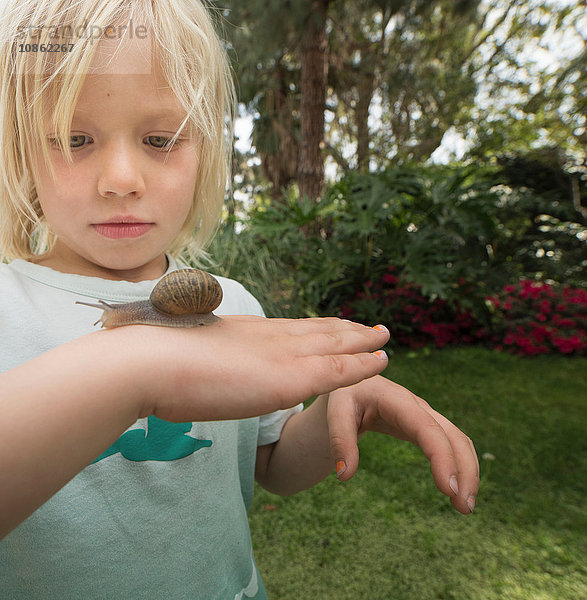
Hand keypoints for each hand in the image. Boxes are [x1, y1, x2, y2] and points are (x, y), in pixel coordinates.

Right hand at [135, 316, 389, 421]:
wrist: (149, 363)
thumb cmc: (156, 362)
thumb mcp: (187, 356)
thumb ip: (203, 360)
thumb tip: (194, 366)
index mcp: (248, 333)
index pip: (293, 328)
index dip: (319, 327)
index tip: (337, 324)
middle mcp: (270, 337)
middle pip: (320, 331)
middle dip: (348, 329)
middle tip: (370, 326)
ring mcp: (281, 356)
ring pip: (335, 345)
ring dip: (363, 341)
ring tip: (383, 336)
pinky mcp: (288, 380)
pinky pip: (338, 371)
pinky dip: (363, 365)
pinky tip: (383, 361)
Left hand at [327, 375, 478, 514]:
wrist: (350, 385)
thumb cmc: (343, 397)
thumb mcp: (335, 413)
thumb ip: (340, 440)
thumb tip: (345, 475)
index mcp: (394, 398)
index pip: (425, 427)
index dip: (441, 455)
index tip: (449, 488)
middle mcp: (416, 405)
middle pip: (451, 435)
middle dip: (464, 469)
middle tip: (464, 508)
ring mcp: (424, 415)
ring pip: (457, 440)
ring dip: (468, 471)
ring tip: (465, 507)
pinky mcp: (425, 425)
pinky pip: (450, 443)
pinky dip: (460, 466)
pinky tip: (457, 490)